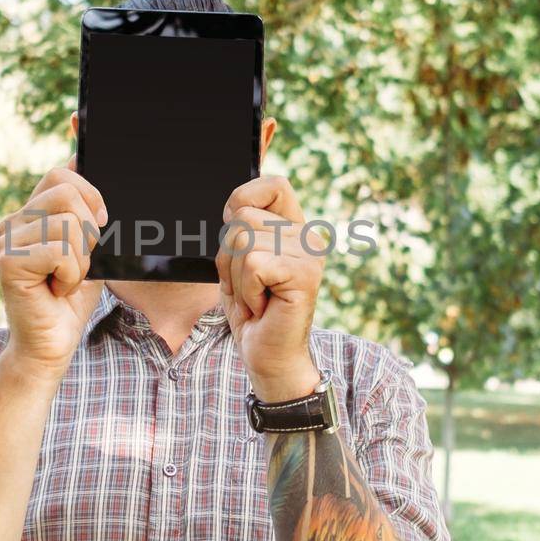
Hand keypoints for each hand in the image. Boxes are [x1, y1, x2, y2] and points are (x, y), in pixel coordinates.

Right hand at [0, 160, 105, 382]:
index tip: (98, 225)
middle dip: (89, 232)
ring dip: (81, 260)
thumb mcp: (88, 248)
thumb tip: (81, 162)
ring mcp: (6, 241)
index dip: (90, 195)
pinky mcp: (8, 262)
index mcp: (30, 215)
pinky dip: (71, 275)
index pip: (61, 175)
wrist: (51, 345)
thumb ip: (86, 212)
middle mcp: (13, 223)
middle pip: (68, 193)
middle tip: (77, 264)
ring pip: (68, 224)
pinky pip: (60, 251)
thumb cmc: (70, 300)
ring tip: (65, 280)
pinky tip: (57, 290)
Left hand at [216, 175, 323, 402]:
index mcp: (293, 228)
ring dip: (237, 279)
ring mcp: (310, 254)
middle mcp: (308, 236)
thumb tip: (233, 207)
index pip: (272, 184)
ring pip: (243, 242)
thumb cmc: (252, 310)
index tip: (238, 239)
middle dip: (229, 258)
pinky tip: (263, 306)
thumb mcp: (238, 262)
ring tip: (257, 298)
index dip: (242, 201)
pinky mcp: (306, 274)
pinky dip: (246, 291)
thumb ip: (239, 230)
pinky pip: (253, 265)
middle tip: (250, 287)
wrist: (267, 356)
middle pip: (241, 218)